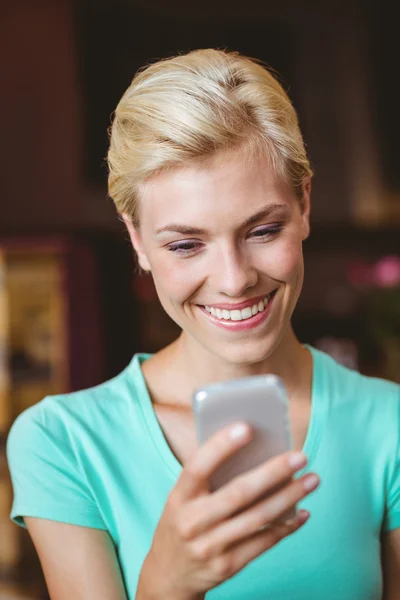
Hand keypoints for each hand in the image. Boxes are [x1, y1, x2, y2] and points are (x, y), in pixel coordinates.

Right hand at [138, 422, 318, 599]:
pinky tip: (302, 511)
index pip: (198, 466)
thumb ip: (208, 476)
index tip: (247, 427)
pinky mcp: (227, 566)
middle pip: (238, 494)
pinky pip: (264, 542)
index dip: (221, 446)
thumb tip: (254, 448)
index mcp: (179, 497)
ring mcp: (210, 547)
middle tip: (300, 456)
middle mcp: (192, 522)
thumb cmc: (183, 519)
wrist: (170, 572)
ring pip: (258, 518)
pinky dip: (286, 526)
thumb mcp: (183, 496)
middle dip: (273, 472)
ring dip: (289, 497)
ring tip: (312, 480)